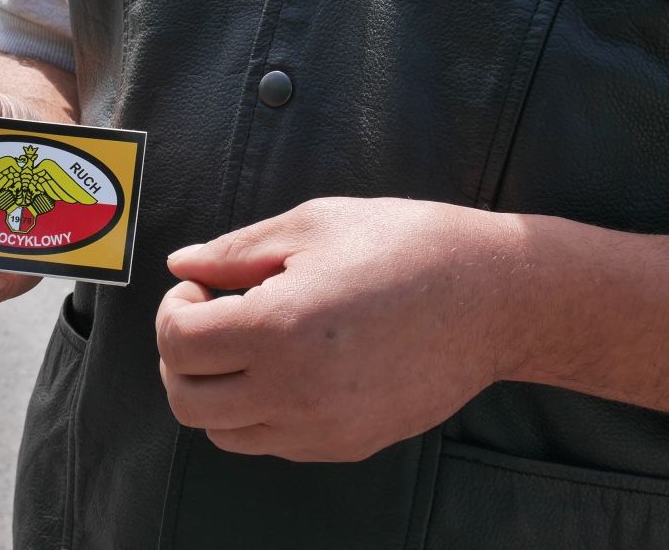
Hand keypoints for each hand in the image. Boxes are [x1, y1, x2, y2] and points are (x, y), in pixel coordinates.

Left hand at [157, 198, 525, 461]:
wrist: (495, 296)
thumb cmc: (406, 245)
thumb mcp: (312, 226)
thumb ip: (233, 251)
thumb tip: (180, 264)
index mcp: (279, 328)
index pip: (178, 344)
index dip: (174, 310)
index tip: (200, 287)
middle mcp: (295, 390)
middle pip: (186, 401)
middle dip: (180, 356)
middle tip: (209, 316)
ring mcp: (323, 427)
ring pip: (223, 433)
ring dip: (214, 389)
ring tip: (247, 342)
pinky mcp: (349, 444)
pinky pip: (272, 443)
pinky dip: (256, 410)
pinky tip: (286, 364)